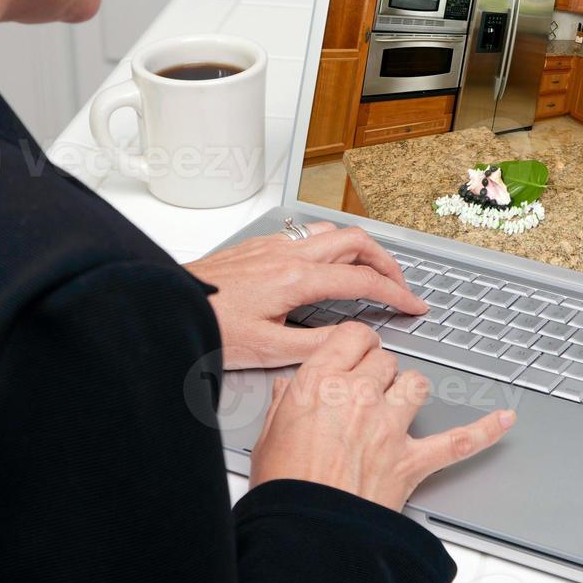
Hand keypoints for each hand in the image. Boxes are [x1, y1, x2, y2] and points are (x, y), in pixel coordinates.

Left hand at [184, 223, 427, 370]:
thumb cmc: (209, 327)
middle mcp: (288, 254)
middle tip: (399, 286)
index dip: (396, 293)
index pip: (362, 280)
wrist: (169, 306)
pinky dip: (332, 247)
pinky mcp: (259, 247)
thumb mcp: (268, 350)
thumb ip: (318, 345)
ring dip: (359, 249)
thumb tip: (353, 340)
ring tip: (370, 273)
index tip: (414, 305)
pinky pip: (308, 236)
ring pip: (332, 232)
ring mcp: (273, 245)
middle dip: (387, 261)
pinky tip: (326, 268)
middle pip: (356, 241)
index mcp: (296, 279)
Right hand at [248, 322, 514, 511]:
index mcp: (320, 382)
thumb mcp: (267, 436)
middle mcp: (359, 396)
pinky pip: (458, 440)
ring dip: (410, 390)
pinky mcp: (411, 461)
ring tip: (400, 403)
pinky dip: (484, 431)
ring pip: (416, 384)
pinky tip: (503, 420)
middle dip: (378, 371)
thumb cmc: (283, 487)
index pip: (353, 337)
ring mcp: (390, 427)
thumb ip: (284, 404)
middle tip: (366, 389)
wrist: (305, 532)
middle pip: (386, 359)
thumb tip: (289, 389)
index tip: (354, 352)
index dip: (356, 344)